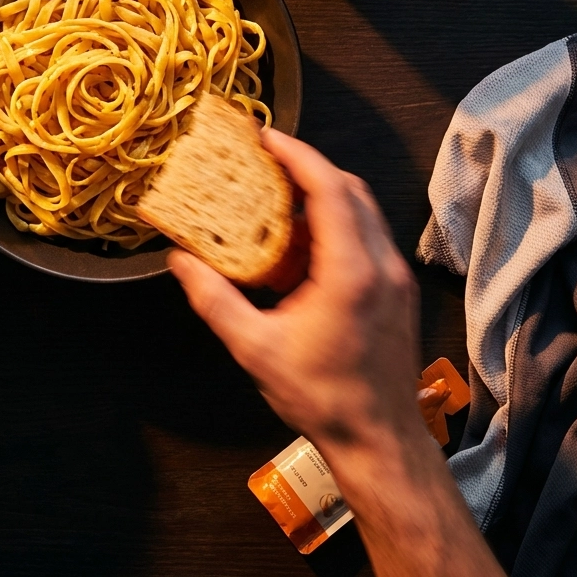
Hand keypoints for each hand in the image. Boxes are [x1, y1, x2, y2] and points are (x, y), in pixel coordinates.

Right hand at [169, 129, 423, 457]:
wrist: (380, 439)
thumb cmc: (321, 397)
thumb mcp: (255, 348)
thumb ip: (214, 300)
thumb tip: (179, 261)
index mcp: (350, 272)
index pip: (330, 190)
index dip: (298, 155)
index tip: (266, 137)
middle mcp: (381, 264)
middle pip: (350, 190)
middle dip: (307, 167)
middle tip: (265, 160)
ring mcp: (394, 276)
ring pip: (362, 210)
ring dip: (322, 195)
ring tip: (278, 198)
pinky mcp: (397, 288)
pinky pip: (367, 235)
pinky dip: (335, 223)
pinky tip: (301, 244)